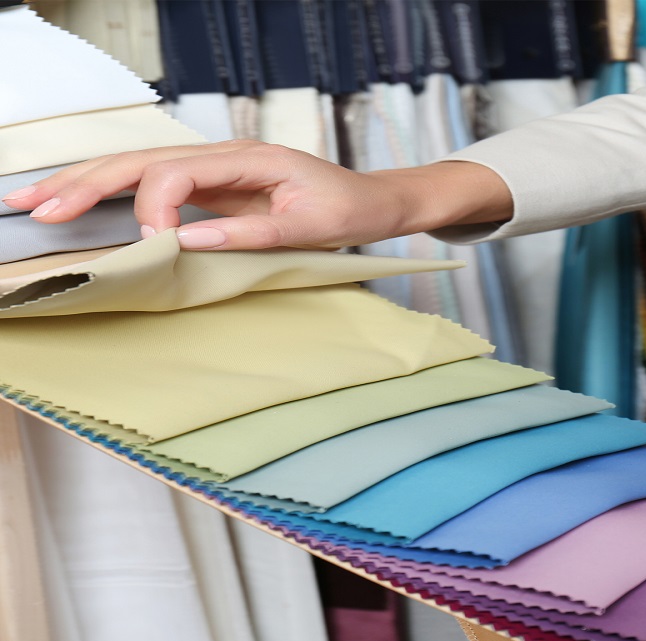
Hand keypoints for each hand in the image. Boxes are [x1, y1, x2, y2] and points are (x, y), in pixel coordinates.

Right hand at [1, 140, 512, 249]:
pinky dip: (112, 192)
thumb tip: (186, 241)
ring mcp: (213, 169)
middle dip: (86, 184)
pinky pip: (152, 183)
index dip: (154, 206)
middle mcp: (222, 156)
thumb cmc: (346, 209)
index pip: (177, 173)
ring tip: (37, 201)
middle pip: (141, 161)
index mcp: (246, 159)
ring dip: (85, 183)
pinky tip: (81, 201)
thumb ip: (249, 233)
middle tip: (39, 209)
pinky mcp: (211, 186)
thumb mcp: (308, 226)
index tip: (152, 242)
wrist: (371, 201)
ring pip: (138, 168)